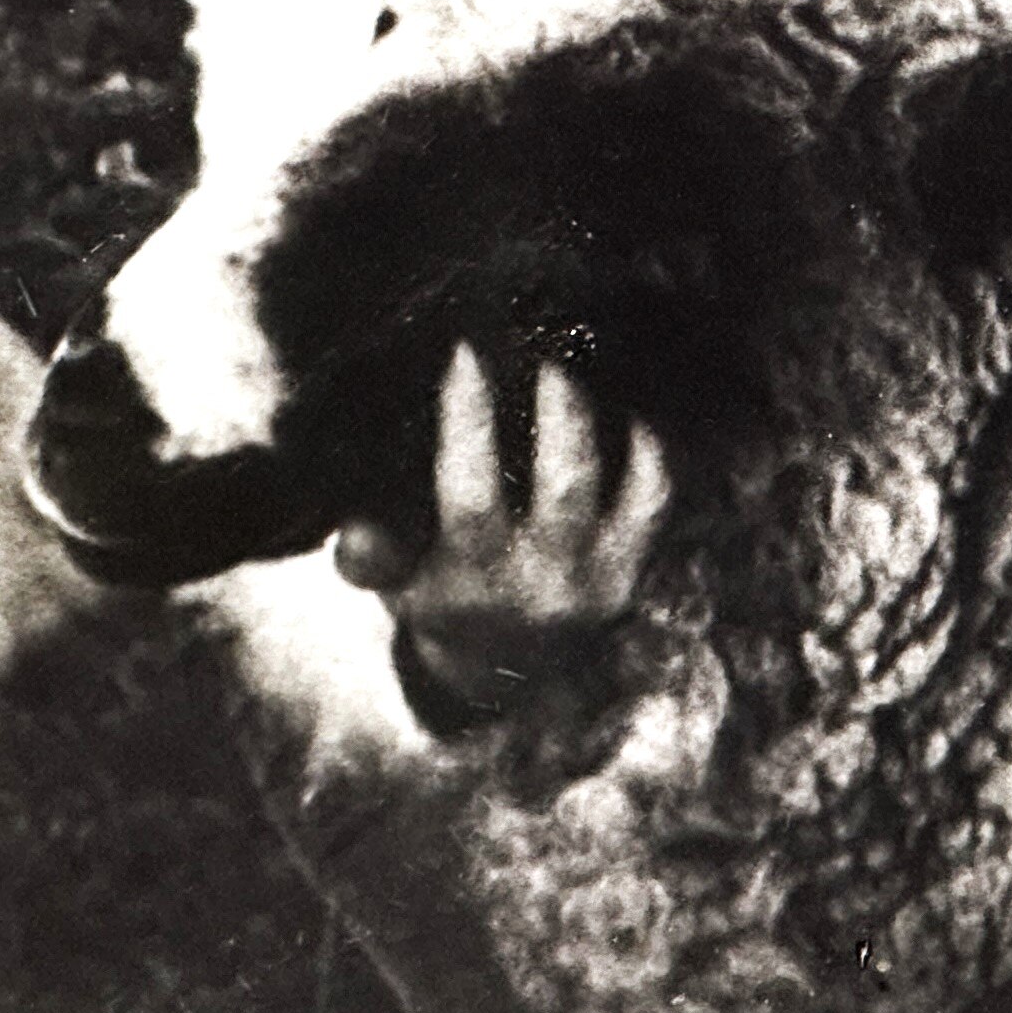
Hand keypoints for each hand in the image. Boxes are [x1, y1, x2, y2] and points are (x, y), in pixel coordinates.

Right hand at [330, 347, 669, 731]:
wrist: (508, 671)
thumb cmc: (443, 599)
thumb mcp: (397, 585)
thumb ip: (373, 556)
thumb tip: (355, 534)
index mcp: (477, 578)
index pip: (474, 492)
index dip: (469, 419)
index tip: (465, 352)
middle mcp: (547, 578)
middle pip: (568, 482)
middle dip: (560, 406)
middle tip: (546, 342)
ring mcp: (600, 574)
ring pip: (625, 487)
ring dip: (606, 420)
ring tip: (583, 360)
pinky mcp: (634, 567)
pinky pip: (656, 497)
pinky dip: (648, 449)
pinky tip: (625, 407)